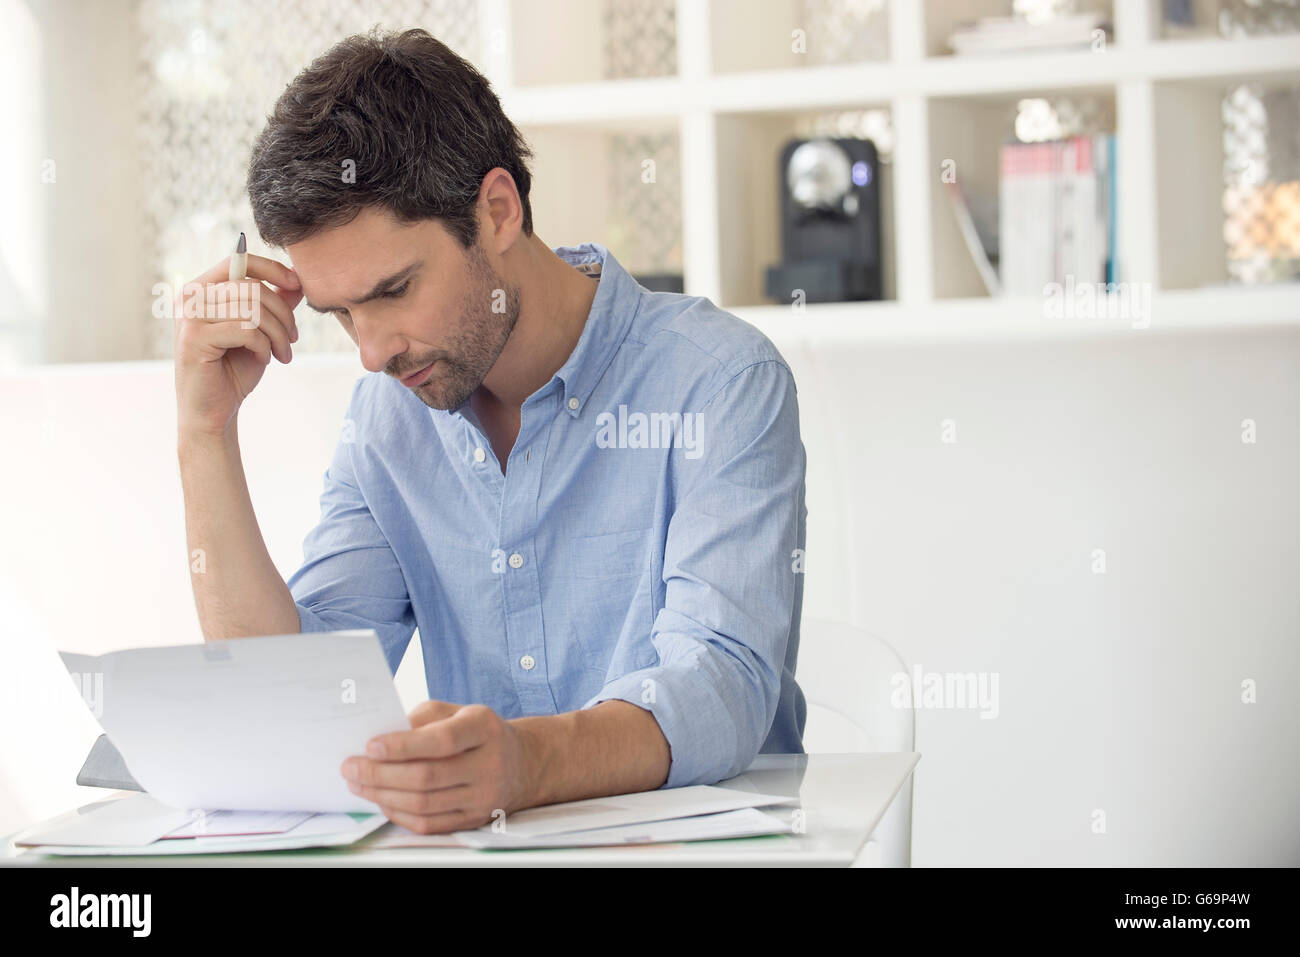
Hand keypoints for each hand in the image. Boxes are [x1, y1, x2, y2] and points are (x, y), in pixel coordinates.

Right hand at [174, 252, 303, 438]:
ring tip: (282, 352)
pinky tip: (264, 359)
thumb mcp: (261, 330)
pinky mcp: (193, 338)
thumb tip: (297, 276)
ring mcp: (189, 317)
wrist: (214, 410)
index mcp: (203, 288)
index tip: (297, 285)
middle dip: (283, 315)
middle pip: (253, 288)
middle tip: (293, 340)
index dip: (273, 268)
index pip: (239, 261)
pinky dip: (264, 346)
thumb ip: (273, 303)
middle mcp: (190, 296)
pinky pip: (246, 331)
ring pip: (252, 310)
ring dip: (278, 334)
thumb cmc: (235, 368)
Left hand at [340, 700, 537, 834]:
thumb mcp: (456, 711)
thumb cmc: (477, 733)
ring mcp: (484, 797)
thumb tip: (380, 740)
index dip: (403, 746)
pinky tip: (382, 801)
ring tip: (358, 784)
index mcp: (483, 728)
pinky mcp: (474, 820)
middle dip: (380, 774)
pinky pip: (429, 825)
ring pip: (424, 805)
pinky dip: (399, 814)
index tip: (370, 745)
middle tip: (350, 768)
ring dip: (383, 796)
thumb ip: (421, 719)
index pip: (442, 741)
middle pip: (427, 777)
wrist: (522, 763)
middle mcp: (489, 764)